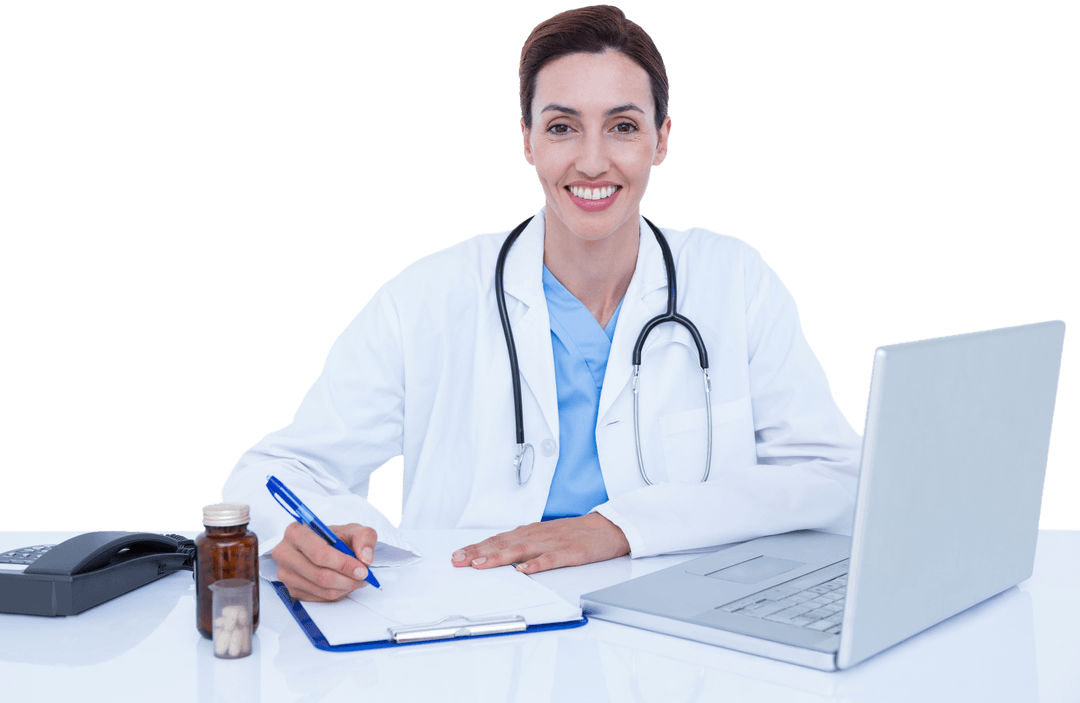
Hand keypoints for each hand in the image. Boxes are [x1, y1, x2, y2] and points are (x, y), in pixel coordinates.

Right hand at [271, 522, 377, 601]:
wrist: (327, 548)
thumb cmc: (335, 538)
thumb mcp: (353, 530)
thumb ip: (364, 537)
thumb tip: (364, 558)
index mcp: (296, 532)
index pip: (319, 553)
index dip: (343, 564)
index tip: (362, 569)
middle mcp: (285, 553)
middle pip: (319, 575)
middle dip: (346, 579)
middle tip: (363, 577)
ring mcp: (285, 574)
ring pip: (320, 589)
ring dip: (344, 588)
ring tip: (356, 579)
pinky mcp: (291, 590)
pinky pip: (318, 599)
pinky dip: (336, 594)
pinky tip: (343, 584)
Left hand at [450, 513, 629, 573]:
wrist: (607, 527)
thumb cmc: (574, 533)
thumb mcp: (544, 535)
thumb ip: (523, 544)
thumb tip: (497, 553)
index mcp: (530, 533)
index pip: (497, 540)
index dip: (476, 547)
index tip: (457, 556)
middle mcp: (537, 536)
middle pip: (503, 544)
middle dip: (478, 552)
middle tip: (458, 561)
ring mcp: (553, 544)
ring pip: (522, 550)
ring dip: (499, 557)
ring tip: (481, 564)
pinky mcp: (571, 553)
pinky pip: (551, 560)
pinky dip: (536, 565)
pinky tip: (523, 571)